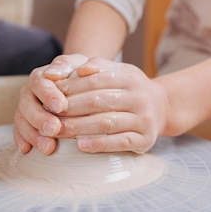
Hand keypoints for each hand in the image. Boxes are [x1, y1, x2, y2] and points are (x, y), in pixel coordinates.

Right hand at [13, 54, 88, 154]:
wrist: (76, 85)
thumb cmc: (78, 76)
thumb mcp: (78, 67)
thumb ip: (72, 66)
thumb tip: (61, 71)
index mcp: (41, 76)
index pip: (40, 83)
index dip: (49, 95)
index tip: (61, 106)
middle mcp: (30, 92)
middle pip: (28, 104)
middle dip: (40, 118)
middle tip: (54, 129)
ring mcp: (25, 108)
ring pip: (22, 120)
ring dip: (33, 134)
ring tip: (48, 147)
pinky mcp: (24, 123)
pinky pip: (18, 131)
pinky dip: (22, 140)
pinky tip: (27, 150)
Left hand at [54, 58, 169, 153]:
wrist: (162, 107)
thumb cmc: (129, 88)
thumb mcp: (117, 71)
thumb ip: (97, 66)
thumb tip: (80, 69)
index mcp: (130, 77)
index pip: (95, 80)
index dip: (71, 88)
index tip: (51, 95)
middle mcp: (139, 97)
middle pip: (98, 102)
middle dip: (70, 109)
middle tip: (48, 115)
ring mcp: (144, 119)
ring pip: (107, 123)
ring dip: (79, 127)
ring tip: (58, 131)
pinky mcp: (145, 139)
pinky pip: (120, 142)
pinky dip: (99, 144)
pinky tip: (81, 145)